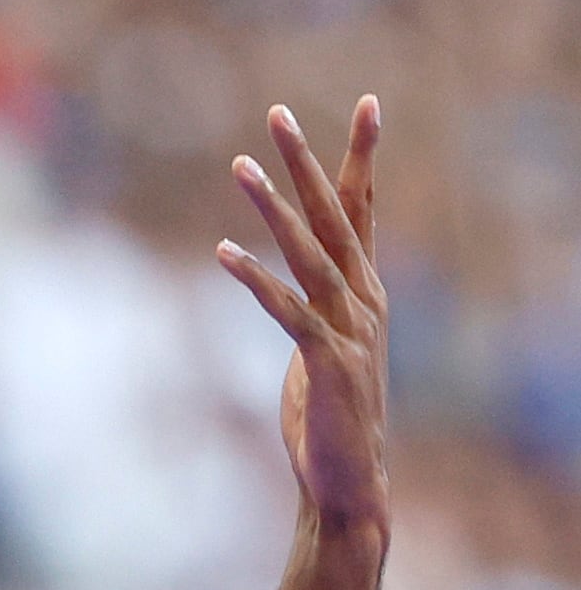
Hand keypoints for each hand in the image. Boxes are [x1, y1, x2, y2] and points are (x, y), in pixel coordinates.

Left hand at [217, 98, 388, 536]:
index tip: (366, 104)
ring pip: (308, 254)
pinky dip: (255, 281)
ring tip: (239, 165)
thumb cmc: (331, 420)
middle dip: (307, 162)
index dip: (362, 158)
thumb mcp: (326, 348)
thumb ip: (317, 307)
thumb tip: (295, 279)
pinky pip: (286, 312)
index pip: (364, 211)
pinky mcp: (326, 362)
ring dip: (272, 209)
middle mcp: (364, 301)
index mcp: (365, 292)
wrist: (351, 486)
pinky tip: (222, 253)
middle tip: (277, 113)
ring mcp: (349, 330)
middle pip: (334, 217)